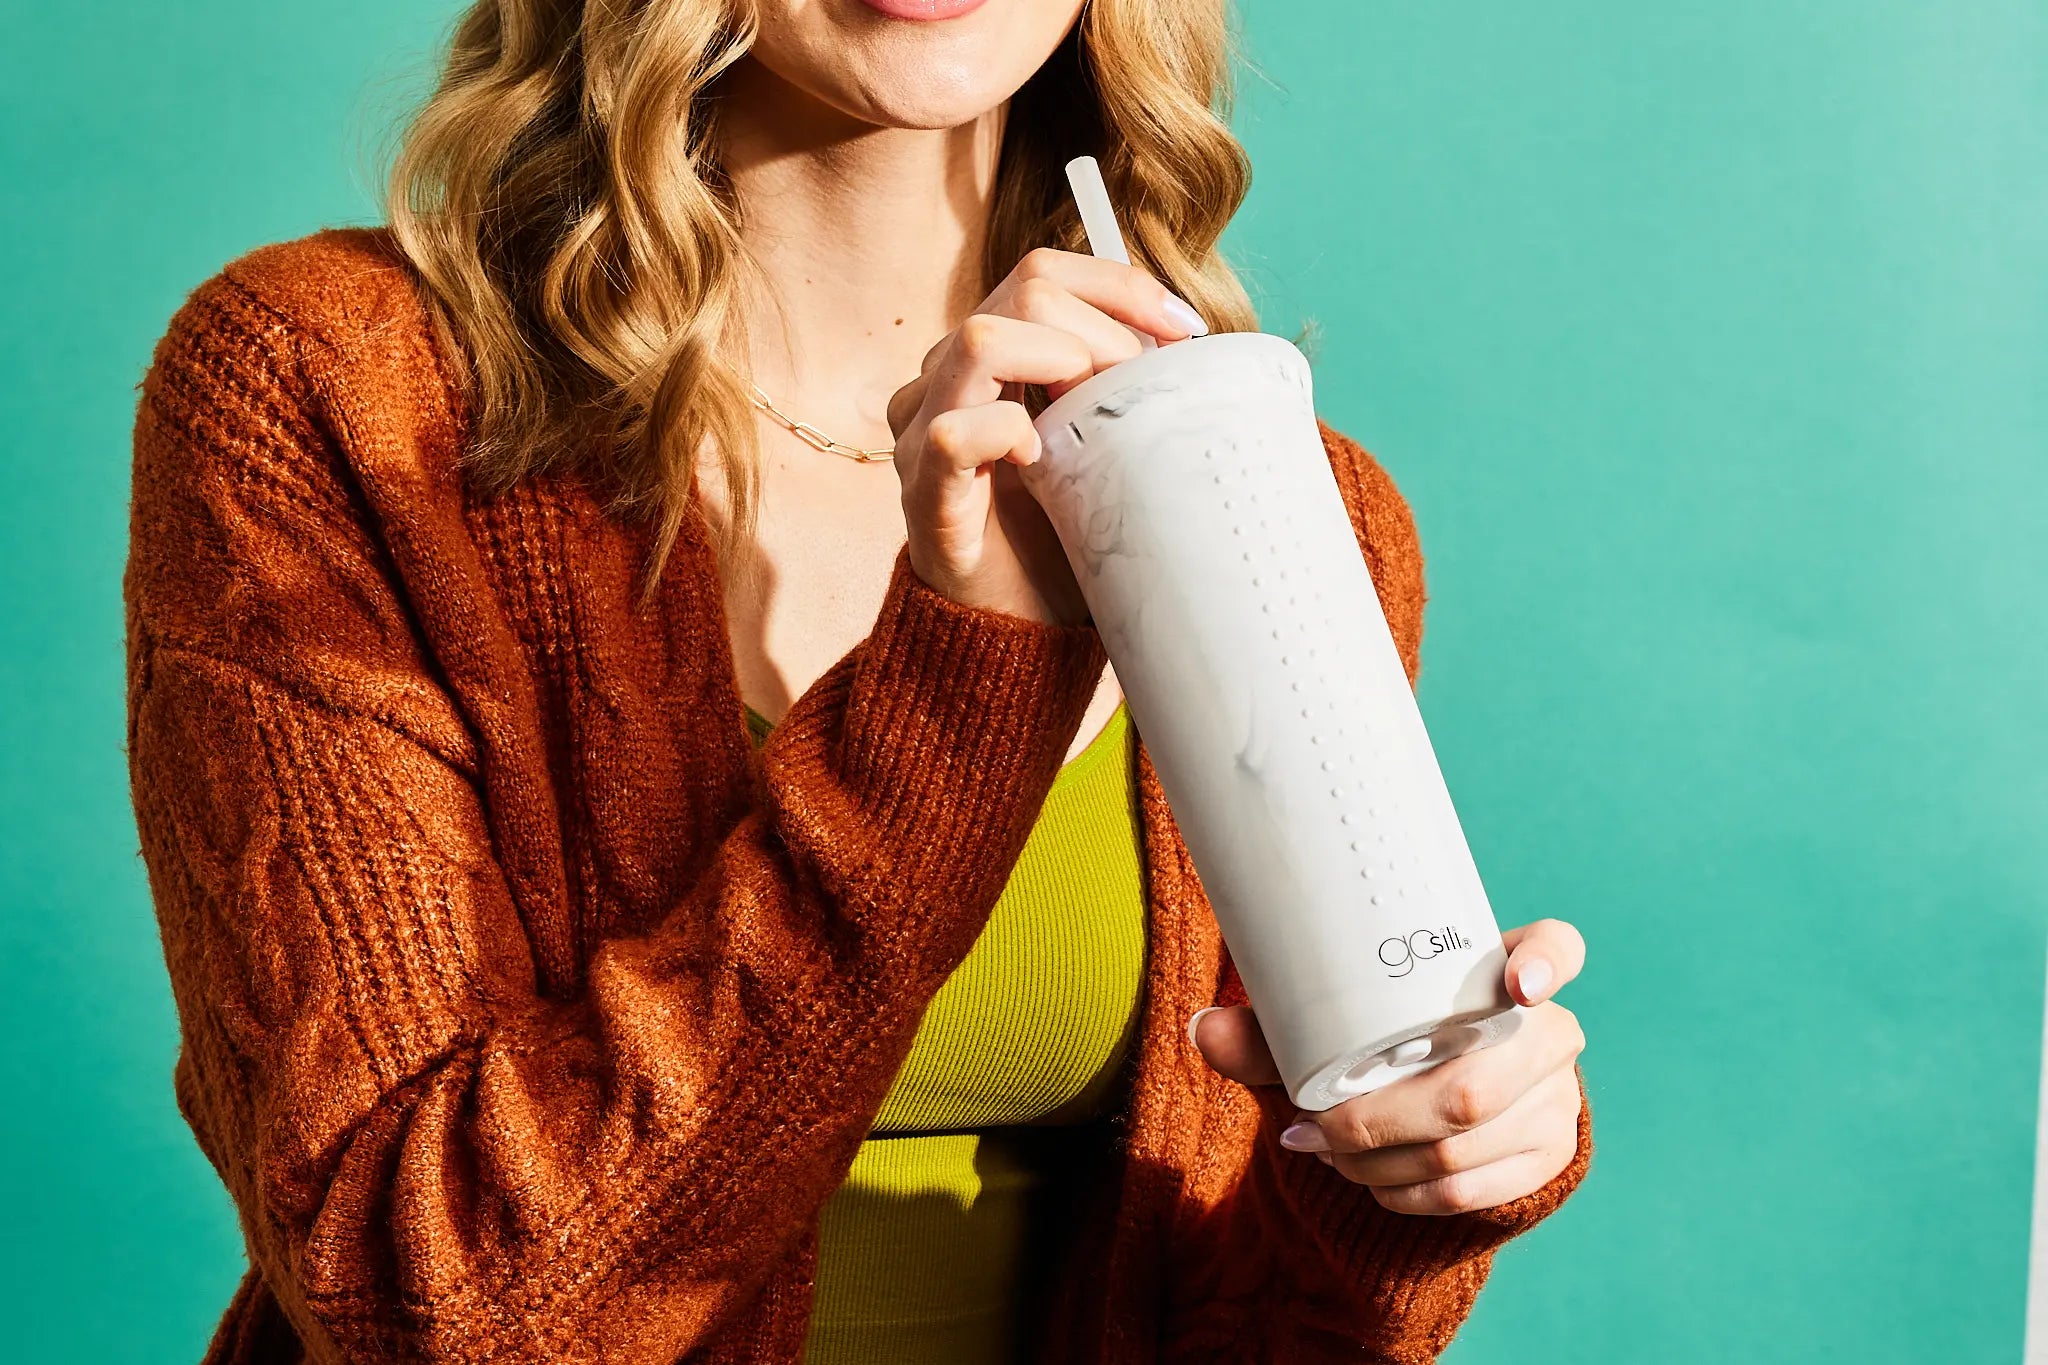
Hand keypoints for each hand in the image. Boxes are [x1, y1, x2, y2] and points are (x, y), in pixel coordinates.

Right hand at [885, 247, 1207, 624]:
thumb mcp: (1101, 445)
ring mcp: (927, 431)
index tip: (1184, 329)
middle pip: (1023, 289)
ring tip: (1092, 411)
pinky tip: (1040, 460)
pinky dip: (1009, 434)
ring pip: (981, 339)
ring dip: (1061, 361)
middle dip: (1104, 327)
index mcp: (988, 358)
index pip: (1042, 272)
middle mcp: (947, 379)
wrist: (1013, 630)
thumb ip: (1122, 391)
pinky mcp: (926, 491)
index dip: (1119, 285)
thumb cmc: (1057, 536)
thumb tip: (1195, 346)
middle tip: (1141, 386)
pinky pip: (958, 433)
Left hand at [1191, 919, 1587, 1214]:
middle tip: (1312, 1129)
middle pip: (1472, 1086)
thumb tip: (1203, 1029)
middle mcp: (1549, 1030)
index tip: (1518, 985)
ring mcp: (1557, 1098)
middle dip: (1374, 1120)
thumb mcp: (1336, 1024)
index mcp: (1505, 966)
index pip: (1557, 947)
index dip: (1548, 963)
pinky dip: (1405, 1191)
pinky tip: (1368, 1180)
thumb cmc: (1383, 1041)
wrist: (1437, 1101)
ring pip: (1463, 1144)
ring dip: (1377, 1161)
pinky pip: (1471, 1188)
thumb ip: (1274, 1029)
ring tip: (1325, 1152)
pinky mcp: (1548, 1156)